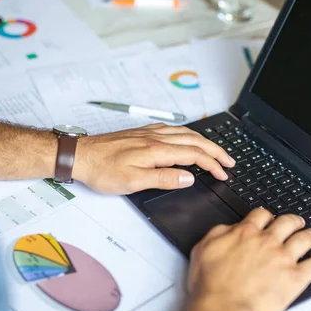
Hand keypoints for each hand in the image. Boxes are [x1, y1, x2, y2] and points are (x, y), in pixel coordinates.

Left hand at [72, 123, 234, 193]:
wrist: (80, 155)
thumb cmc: (102, 170)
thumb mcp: (134, 181)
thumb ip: (164, 178)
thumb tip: (189, 176)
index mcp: (157, 150)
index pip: (194, 155)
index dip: (212, 164)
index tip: (223, 173)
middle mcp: (156, 138)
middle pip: (194, 140)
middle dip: (216, 150)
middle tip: (230, 160)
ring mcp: (149, 133)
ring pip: (185, 133)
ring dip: (204, 141)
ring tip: (215, 149)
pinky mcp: (141, 133)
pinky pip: (172, 129)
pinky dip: (187, 134)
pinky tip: (186, 137)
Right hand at [187, 208, 310, 310]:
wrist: (224, 307)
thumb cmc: (211, 284)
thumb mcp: (203, 249)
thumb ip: (218, 233)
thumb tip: (228, 228)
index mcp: (246, 233)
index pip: (261, 215)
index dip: (266, 216)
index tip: (268, 219)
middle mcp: (267, 242)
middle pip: (287, 222)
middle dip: (293, 220)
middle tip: (296, 222)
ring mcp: (283, 258)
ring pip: (304, 239)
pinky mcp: (295, 277)